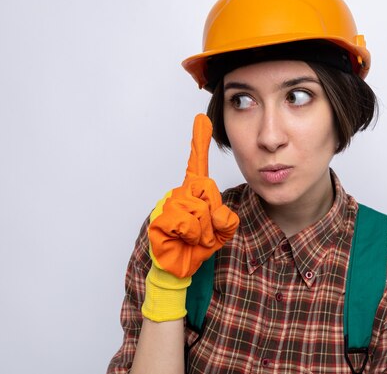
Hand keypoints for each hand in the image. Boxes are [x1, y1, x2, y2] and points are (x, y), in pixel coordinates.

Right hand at [148, 114, 239, 278]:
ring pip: (199, 209)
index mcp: (194, 192)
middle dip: (213, 214)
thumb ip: (226, 219)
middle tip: (204, 230)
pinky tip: (184, 239)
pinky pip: (187, 222)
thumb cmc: (198, 245)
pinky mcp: (160, 219)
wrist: (180, 267)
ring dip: (203, 229)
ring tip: (194, 238)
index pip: (197, 163)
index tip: (202, 119)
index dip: (199, 141)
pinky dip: (191, 234)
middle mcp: (180, 193)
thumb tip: (216, 211)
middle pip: (207, 189)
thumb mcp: (221, 230)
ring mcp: (168, 204)